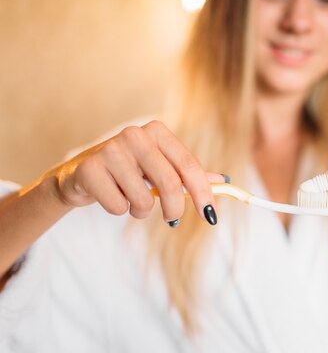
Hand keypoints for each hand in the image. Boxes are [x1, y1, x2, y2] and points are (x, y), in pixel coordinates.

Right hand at [48, 120, 223, 223]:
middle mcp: (135, 134)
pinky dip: (118, 210)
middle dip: (175, 210)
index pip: (189, 166)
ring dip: (140, 210)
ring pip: (144, 200)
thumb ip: (188, 174)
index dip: (204, 193)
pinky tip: (109, 196)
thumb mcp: (159, 168)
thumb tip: (223, 181)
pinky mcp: (90, 168)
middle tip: (172, 221)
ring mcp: (111, 149)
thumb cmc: (127, 171)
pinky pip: (118, 206)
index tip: (211, 216)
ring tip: (129, 200)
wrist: (79, 175)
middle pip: (171, 184)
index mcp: (157, 131)